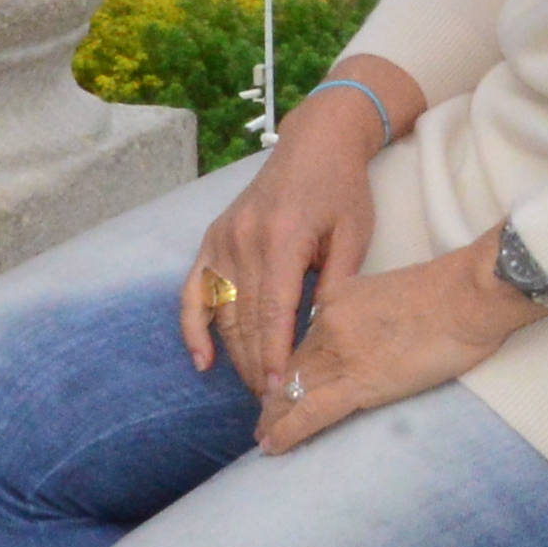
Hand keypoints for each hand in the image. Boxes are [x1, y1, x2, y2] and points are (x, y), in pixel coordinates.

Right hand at [182, 64, 412, 387]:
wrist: (314, 143)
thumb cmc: (342, 189)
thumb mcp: (354, 235)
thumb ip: (335, 285)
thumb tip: (323, 337)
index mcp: (282, 239)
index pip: (274, 313)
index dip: (276, 356)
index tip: (282, 392)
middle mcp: (244, 241)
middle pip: (246, 320)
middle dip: (259, 366)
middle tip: (274, 404)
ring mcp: (222, 239)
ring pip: (223, 312)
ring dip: (236, 355)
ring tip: (255, 389)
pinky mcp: (212, 239)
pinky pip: (194, 291)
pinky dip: (193, 327)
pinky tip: (202, 360)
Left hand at [246, 237, 545, 453]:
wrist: (471, 295)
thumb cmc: (451, 292)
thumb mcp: (391, 291)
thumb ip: (367, 313)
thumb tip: (365, 340)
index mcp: (337, 298)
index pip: (303, 339)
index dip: (290, 364)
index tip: (283, 381)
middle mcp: (329, 323)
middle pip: (292, 366)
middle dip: (275, 394)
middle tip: (263, 417)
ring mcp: (341, 354)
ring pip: (294, 391)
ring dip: (275, 417)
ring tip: (264, 436)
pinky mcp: (359, 383)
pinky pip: (311, 413)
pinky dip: (287, 432)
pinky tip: (272, 446)